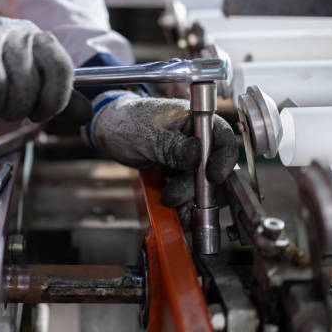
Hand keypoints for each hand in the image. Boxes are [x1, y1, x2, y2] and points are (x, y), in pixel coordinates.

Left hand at [85, 90, 237, 204]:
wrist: (109, 132)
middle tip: (175, 195)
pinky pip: (188, 191)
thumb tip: (196, 156)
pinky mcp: (179, 173)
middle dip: (199, 186)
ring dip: (190, 198)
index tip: (212, 176)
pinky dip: (184, 203)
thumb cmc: (127, 122)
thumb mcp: (149, 133)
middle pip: (213, 166)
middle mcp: (196, 140)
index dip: (223, 158)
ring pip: (202, 184)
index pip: (222, 138)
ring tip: (171, 203)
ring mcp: (188, 158)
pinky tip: (177, 211)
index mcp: (194, 120)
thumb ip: (174, 145)